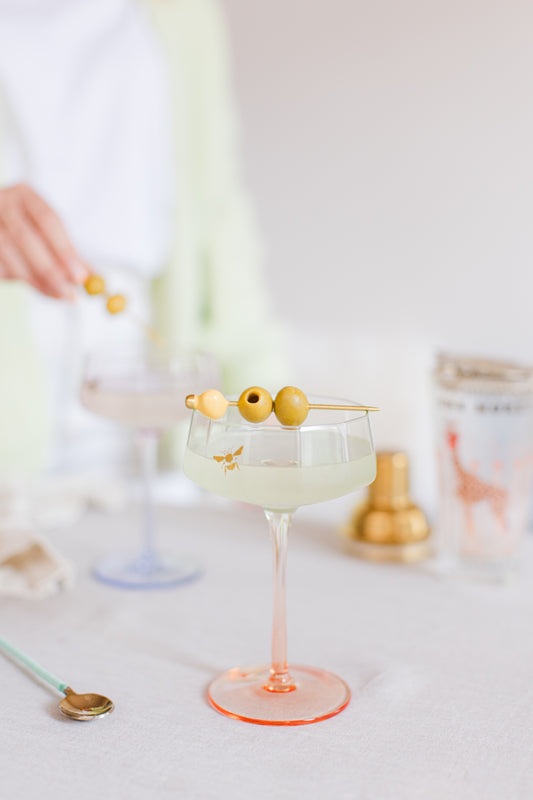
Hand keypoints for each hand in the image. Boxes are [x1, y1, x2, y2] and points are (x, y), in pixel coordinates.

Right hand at [0, 183, 88, 298]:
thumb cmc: (26, 229)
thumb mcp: (48, 234)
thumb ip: (68, 254)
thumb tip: (96, 278)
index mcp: (25, 195)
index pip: (48, 219)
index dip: (65, 249)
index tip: (80, 276)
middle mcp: (2, 202)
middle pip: (26, 237)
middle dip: (49, 270)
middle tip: (68, 293)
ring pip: (8, 253)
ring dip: (34, 280)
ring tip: (56, 294)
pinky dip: (16, 278)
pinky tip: (32, 284)